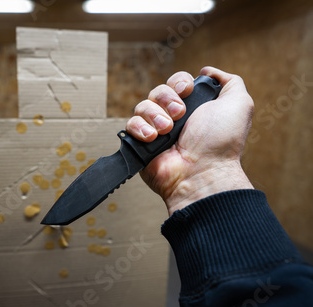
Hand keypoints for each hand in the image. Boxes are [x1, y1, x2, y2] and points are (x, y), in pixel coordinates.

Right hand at [125, 67, 253, 214]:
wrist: (202, 171)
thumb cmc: (221, 142)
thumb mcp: (239, 104)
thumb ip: (230, 82)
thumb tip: (208, 71)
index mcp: (194, 107)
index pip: (176, 82)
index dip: (179, 82)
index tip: (187, 91)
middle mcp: (173, 118)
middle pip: (157, 91)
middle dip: (167, 99)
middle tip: (179, 115)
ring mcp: (155, 131)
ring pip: (142, 106)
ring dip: (155, 115)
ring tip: (168, 130)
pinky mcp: (140, 144)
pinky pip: (130, 124)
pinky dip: (141, 128)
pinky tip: (154, 138)